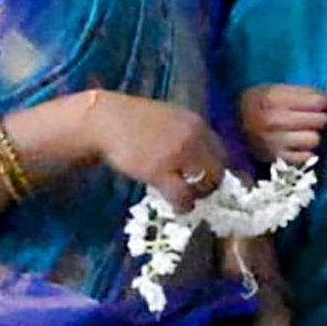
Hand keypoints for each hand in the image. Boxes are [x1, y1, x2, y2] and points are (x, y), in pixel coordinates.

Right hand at [89, 93, 232, 211]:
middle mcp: (193, 137)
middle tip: (198, 191)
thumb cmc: (134, 121)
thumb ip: (188, 134)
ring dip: (198, 195)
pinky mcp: (159, 170)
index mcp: (197, 124)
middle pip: (219, 168)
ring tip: (187, 198)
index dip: (215, 168)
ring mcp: (178, 154)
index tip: (205, 177)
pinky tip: (178, 206)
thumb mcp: (169, 119)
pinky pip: (182, 194)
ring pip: (205, 183)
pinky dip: (184, 204)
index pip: (221, 151)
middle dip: (211, 183)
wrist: (105, 120)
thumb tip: (200, 157)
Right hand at [239, 83, 326, 164]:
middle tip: (309, 118)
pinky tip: (295, 145)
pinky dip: (305, 151)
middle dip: (319, 118)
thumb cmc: (255, 105)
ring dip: (312, 135)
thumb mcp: (274, 89)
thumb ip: (306, 92)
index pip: (317, 101)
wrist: (228, 129)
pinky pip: (306, 157)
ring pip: (315, 139)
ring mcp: (273, 142)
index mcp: (272, 97)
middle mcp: (272, 120)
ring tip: (300, 132)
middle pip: (320, 120)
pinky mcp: (275, 160)